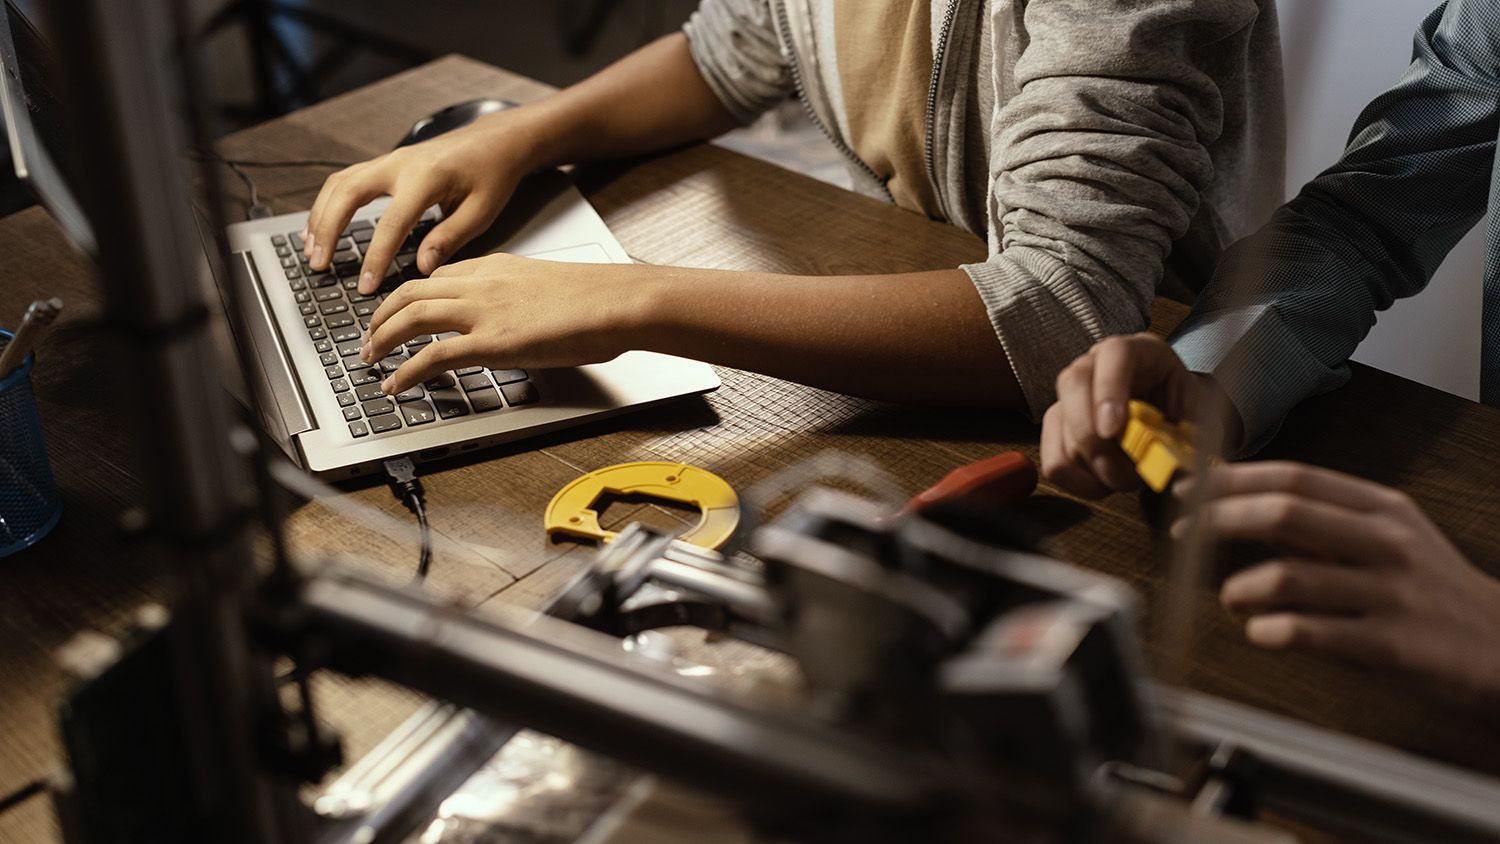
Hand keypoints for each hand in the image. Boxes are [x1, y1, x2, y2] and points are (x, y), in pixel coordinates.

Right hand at [303, 109, 543, 294]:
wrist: (495, 140)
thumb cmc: (492, 174)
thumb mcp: (481, 212)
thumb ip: (449, 239)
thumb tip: (421, 267)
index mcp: (426, 177)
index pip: (391, 223)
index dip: (374, 257)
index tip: (365, 285)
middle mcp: (400, 164)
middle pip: (347, 194)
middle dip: (328, 231)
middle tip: (319, 264)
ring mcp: (390, 160)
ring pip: (340, 184)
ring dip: (321, 216)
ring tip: (311, 250)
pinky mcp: (386, 163)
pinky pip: (346, 180)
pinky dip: (328, 203)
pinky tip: (321, 226)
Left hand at [357, 253, 655, 393]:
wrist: (616, 301)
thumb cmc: (598, 299)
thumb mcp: (549, 287)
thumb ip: (523, 298)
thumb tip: (522, 320)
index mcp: (496, 266)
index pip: (437, 276)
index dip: (410, 296)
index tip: (399, 311)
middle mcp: (480, 283)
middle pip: (411, 291)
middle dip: (382, 316)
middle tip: (370, 337)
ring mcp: (482, 312)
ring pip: (410, 316)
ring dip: (383, 339)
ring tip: (371, 359)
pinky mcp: (490, 342)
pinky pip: (433, 355)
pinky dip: (407, 371)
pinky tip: (397, 384)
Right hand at [1041, 333, 1232, 497]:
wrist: (1167, 417)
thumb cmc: (1181, 410)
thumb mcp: (1194, 414)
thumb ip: (1185, 430)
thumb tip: (1168, 460)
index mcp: (1137, 351)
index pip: (1115, 355)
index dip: (1109, 390)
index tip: (1112, 430)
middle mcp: (1095, 364)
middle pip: (1073, 384)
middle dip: (1091, 435)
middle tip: (1118, 472)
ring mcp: (1070, 394)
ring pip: (1059, 426)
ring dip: (1092, 465)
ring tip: (1125, 480)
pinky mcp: (1058, 426)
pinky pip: (1054, 459)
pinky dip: (1077, 481)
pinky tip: (1104, 484)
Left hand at [1177, 462, 1499, 701]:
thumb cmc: (1430, 588)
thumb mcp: (1387, 538)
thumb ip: (1320, 524)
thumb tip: (1244, 508)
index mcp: (1382, 507)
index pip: (1293, 478)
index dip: (1231, 480)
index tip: (1190, 490)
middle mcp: (1387, 541)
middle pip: (1284, 513)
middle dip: (1220, 520)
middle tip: (1186, 534)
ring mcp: (1390, 592)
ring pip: (1290, 576)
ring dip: (1240, 586)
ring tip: (1229, 595)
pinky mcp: (1389, 643)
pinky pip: (1309, 632)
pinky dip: (1269, 630)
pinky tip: (1259, 631)